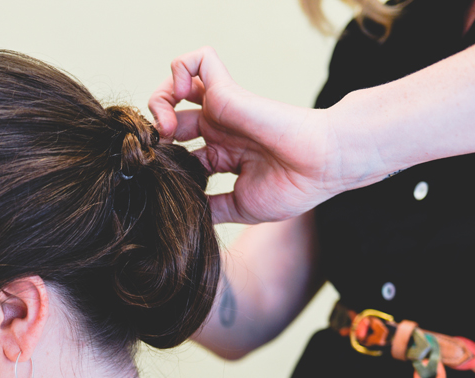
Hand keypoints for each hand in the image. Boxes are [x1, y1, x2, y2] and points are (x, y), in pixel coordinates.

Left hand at [149, 47, 342, 224]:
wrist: (321, 167)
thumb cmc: (293, 186)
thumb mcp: (240, 207)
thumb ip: (212, 208)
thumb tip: (185, 220)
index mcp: (221, 154)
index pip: (178, 150)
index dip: (162, 160)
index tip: (158, 178)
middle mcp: (218, 129)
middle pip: (170, 118)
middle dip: (153, 134)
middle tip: (154, 153)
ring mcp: (221, 108)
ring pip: (176, 85)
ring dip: (159, 102)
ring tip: (163, 129)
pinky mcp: (226, 91)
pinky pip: (197, 61)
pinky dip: (178, 71)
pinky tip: (177, 99)